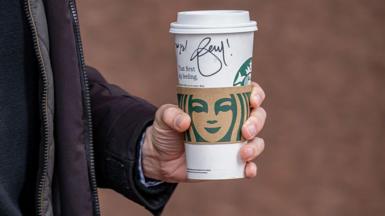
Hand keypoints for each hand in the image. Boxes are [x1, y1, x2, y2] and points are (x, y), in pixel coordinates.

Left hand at [142, 82, 265, 181]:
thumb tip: (185, 122)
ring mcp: (232, 143)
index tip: (252, 100)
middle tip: (245, 131)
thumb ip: (171, 115)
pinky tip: (247, 171)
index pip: (246, 94)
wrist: (160, 159)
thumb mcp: (164, 117)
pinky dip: (251, 169)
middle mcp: (232, 122)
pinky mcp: (229, 163)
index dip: (256, 94)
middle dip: (256, 122)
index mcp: (221, 104)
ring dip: (255, 147)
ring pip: (256, 141)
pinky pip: (247, 166)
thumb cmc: (166, 131)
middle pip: (257, 117)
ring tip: (243, 153)